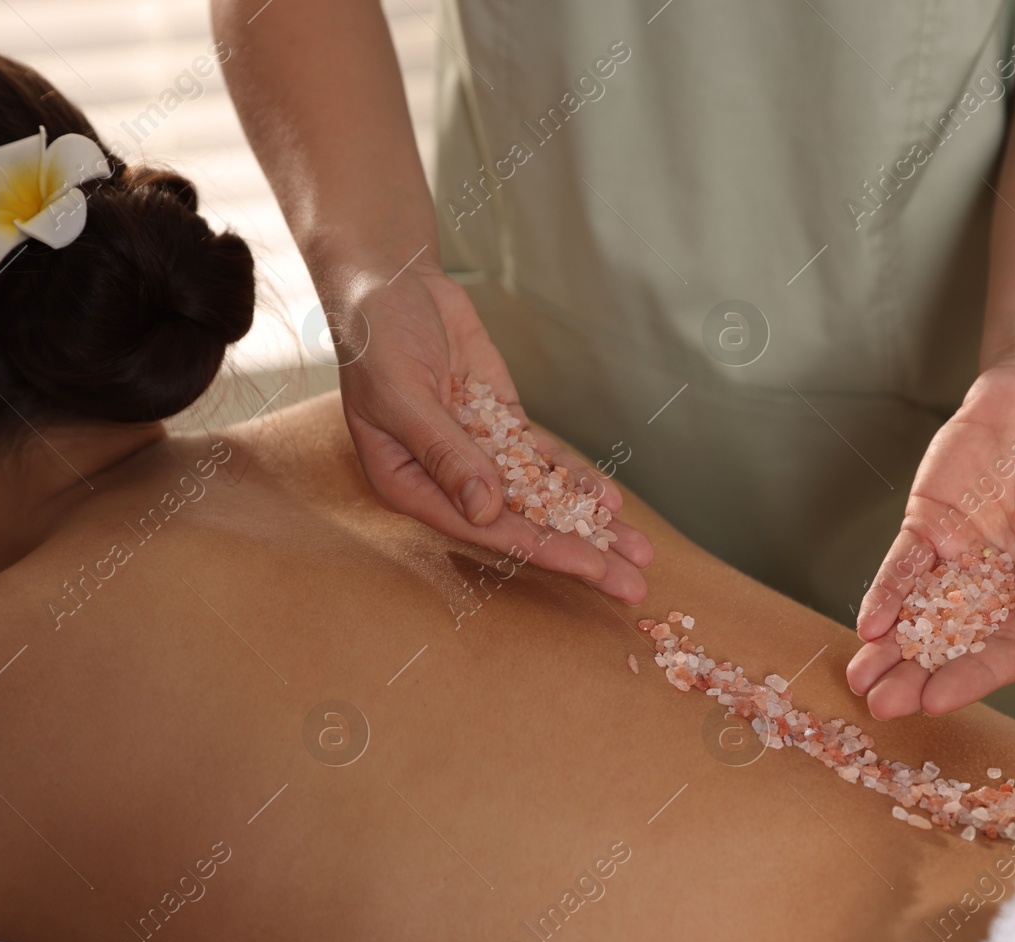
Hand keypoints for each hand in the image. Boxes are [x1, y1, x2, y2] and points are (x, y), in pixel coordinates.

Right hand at [331, 262, 652, 601]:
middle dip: (580, 552)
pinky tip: (610, 501)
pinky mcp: (499, 424)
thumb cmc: (374, 338)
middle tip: (632, 586)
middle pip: (520, 525)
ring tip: (640, 552)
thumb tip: (486, 511)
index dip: (539, 548)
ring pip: (539, 497)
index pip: (483, 529)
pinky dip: (575, 478)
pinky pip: (542, 458)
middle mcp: (446, 479)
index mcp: (408, 484)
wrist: (391, 282)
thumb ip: (445, 454)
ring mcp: (477, 452)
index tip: (590, 567)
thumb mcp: (401, 395)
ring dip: (589, 524)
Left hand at [846, 355, 1014, 717]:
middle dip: (918, 676)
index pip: (1012, 652)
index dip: (973, 678)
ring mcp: (964, 558)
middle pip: (957, 643)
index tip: (936, 701)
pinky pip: (903, 568)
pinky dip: (884, 596)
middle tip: (882, 706)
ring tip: (861, 681)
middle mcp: (1005, 588)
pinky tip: (867, 625)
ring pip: (922, 614)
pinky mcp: (930, 525)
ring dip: (892, 649)